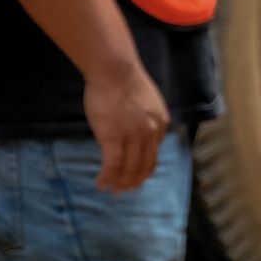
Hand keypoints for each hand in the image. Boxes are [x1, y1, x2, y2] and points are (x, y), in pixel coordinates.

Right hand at [83, 62, 169, 192]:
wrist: (114, 70)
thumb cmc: (124, 81)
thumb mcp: (145, 102)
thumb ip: (145, 119)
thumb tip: (136, 133)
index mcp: (160, 123)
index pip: (154, 154)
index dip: (143, 170)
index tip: (134, 178)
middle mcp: (150, 132)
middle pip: (144, 166)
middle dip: (133, 182)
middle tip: (122, 190)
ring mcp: (133, 136)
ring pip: (128, 169)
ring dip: (119, 183)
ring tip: (110, 189)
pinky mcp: (113, 137)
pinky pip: (112, 165)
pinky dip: (107, 178)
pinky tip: (100, 183)